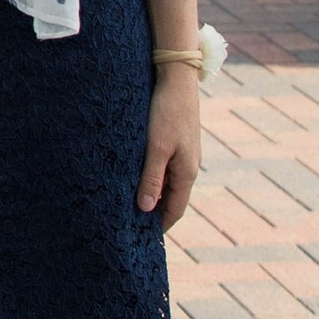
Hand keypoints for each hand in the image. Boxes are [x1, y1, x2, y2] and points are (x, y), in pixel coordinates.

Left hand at [139, 67, 201, 228]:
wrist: (177, 79)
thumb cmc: (166, 113)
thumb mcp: (157, 148)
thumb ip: (152, 178)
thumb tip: (147, 210)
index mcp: (187, 173)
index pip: (175, 210)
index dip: (161, 225)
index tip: (144, 239)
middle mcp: (188, 166)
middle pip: (172, 198)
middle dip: (156, 212)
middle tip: (132, 224)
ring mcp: (183, 153)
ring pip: (167, 181)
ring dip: (153, 193)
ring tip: (130, 203)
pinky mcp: (175, 140)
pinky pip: (164, 166)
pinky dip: (152, 176)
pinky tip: (135, 174)